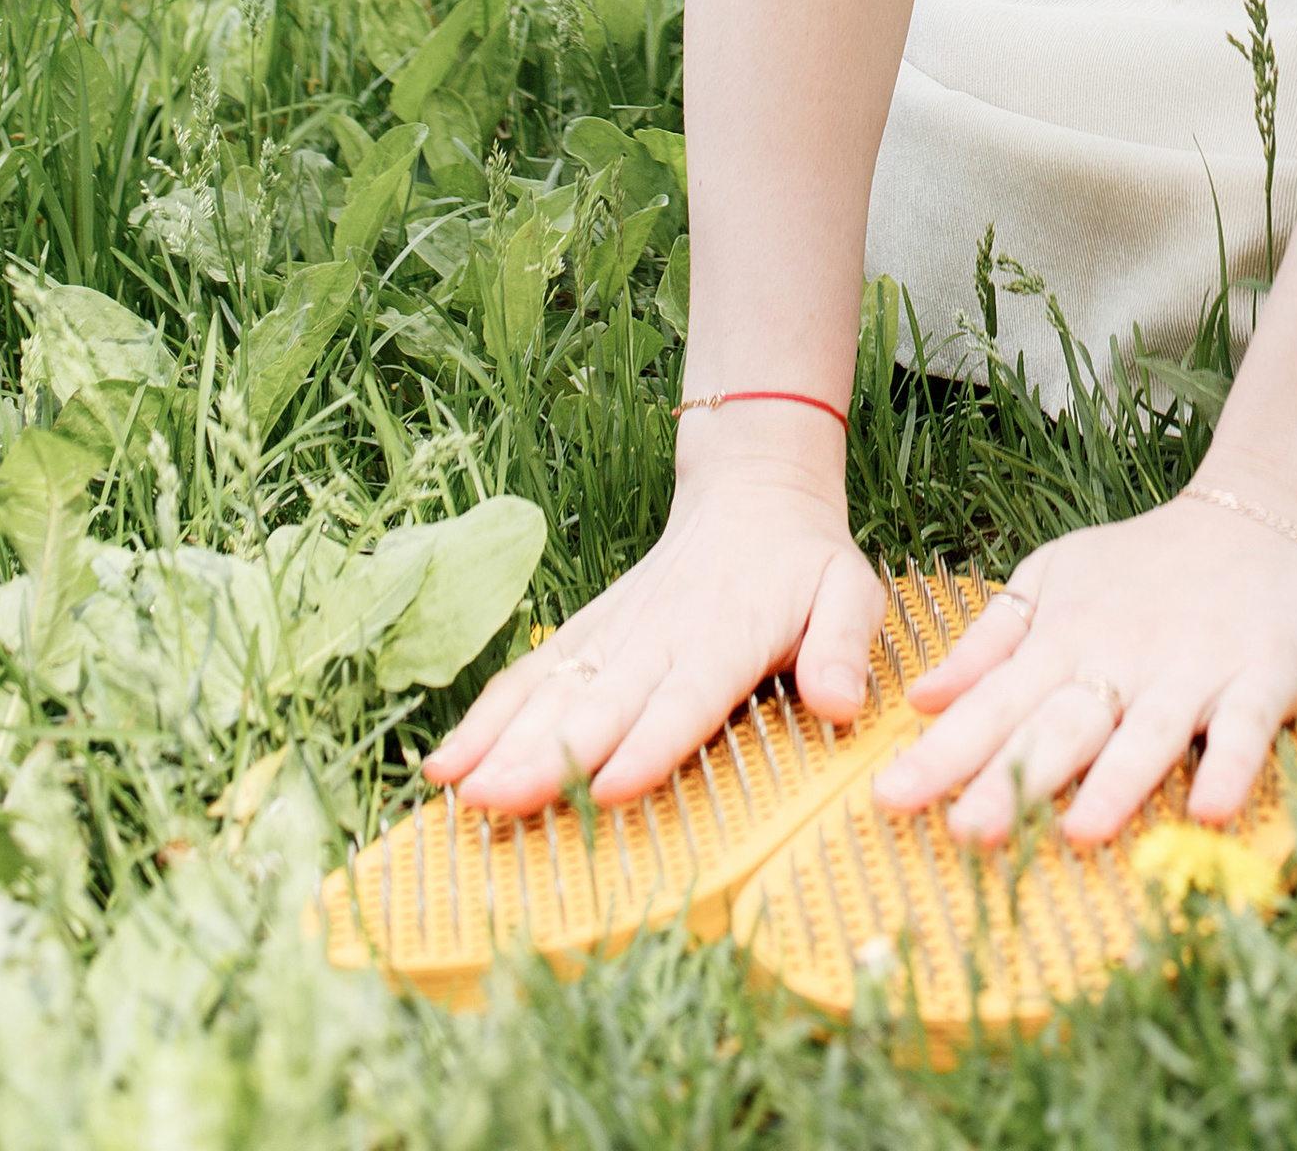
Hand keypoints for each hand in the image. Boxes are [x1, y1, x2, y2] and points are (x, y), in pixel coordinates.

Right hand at [423, 423, 885, 814]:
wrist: (752, 492)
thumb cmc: (806, 562)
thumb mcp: (850, 591)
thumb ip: (842, 646)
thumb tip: (842, 705)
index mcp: (725, 638)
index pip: (685, 699)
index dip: (649, 742)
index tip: (613, 785)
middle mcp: (660, 639)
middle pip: (600, 706)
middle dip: (549, 757)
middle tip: (500, 804)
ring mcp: (615, 636)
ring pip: (553, 695)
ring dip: (504, 744)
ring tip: (461, 793)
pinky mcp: (588, 635)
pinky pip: (532, 677)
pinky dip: (487, 718)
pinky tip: (446, 765)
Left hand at [875, 491, 1296, 848]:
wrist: (1266, 512)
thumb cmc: (1149, 563)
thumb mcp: (1056, 577)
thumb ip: (991, 639)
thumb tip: (920, 698)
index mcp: (1067, 638)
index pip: (994, 704)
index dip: (943, 753)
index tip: (890, 800)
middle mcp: (1124, 656)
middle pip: (1062, 725)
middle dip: (1013, 778)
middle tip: (964, 833)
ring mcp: (1195, 667)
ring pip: (1149, 732)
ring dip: (1117, 782)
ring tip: (1080, 834)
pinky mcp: (1262, 675)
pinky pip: (1245, 726)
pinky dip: (1230, 765)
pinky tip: (1211, 810)